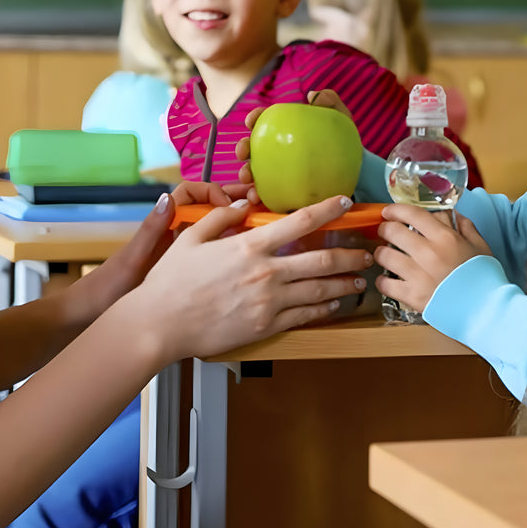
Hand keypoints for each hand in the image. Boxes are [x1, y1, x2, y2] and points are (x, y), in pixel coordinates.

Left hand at [62, 182, 252, 328]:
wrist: (95, 315)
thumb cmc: (110, 287)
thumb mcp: (134, 258)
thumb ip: (152, 229)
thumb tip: (168, 198)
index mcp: (162, 224)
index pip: (191, 192)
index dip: (212, 191)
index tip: (227, 206)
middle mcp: (175, 233)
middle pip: (209, 207)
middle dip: (235, 202)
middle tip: (261, 205)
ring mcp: (184, 252)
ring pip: (217, 229)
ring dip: (239, 225)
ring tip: (264, 227)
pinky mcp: (190, 270)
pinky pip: (216, 252)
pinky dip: (234, 249)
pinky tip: (250, 257)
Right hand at [131, 194, 374, 362]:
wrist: (158, 324)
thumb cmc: (170, 281)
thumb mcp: (192, 239)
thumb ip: (221, 218)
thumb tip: (243, 204)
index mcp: (249, 246)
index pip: (300, 221)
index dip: (328, 209)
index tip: (347, 201)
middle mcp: (265, 271)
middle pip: (322, 258)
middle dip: (351, 254)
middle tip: (368, 252)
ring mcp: (268, 301)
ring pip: (320, 289)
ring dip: (345, 283)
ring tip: (360, 280)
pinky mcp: (266, 325)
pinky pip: (305, 315)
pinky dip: (325, 308)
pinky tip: (335, 303)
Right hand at [235, 90, 351, 202]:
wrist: (354, 172)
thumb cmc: (343, 142)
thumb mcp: (340, 120)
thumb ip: (330, 103)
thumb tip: (313, 95)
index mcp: (285, 129)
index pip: (265, 120)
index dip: (255, 118)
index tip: (250, 122)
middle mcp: (276, 150)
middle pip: (253, 146)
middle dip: (243, 148)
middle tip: (243, 153)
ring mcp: (277, 171)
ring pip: (254, 171)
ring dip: (245, 173)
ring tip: (247, 178)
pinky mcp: (282, 191)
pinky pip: (267, 194)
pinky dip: (258, 195)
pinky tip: (257, 199)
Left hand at [374, 206, 491, 312]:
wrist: (486, 309)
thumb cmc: (485, 277)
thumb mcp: (479, 245)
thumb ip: (464, 226)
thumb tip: (451, 214)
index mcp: (445, 237)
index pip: (413, 214)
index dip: (396, 210)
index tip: (389, 212)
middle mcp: (428, 253)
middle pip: (393, 232)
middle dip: (385, 229)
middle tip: (385, 231)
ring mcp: (418, 275)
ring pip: (384, 256)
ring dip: (381, 253)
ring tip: (384, 255)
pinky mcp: (412, 296)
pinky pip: (385, 284)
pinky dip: (382, 281)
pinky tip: (386, 280)